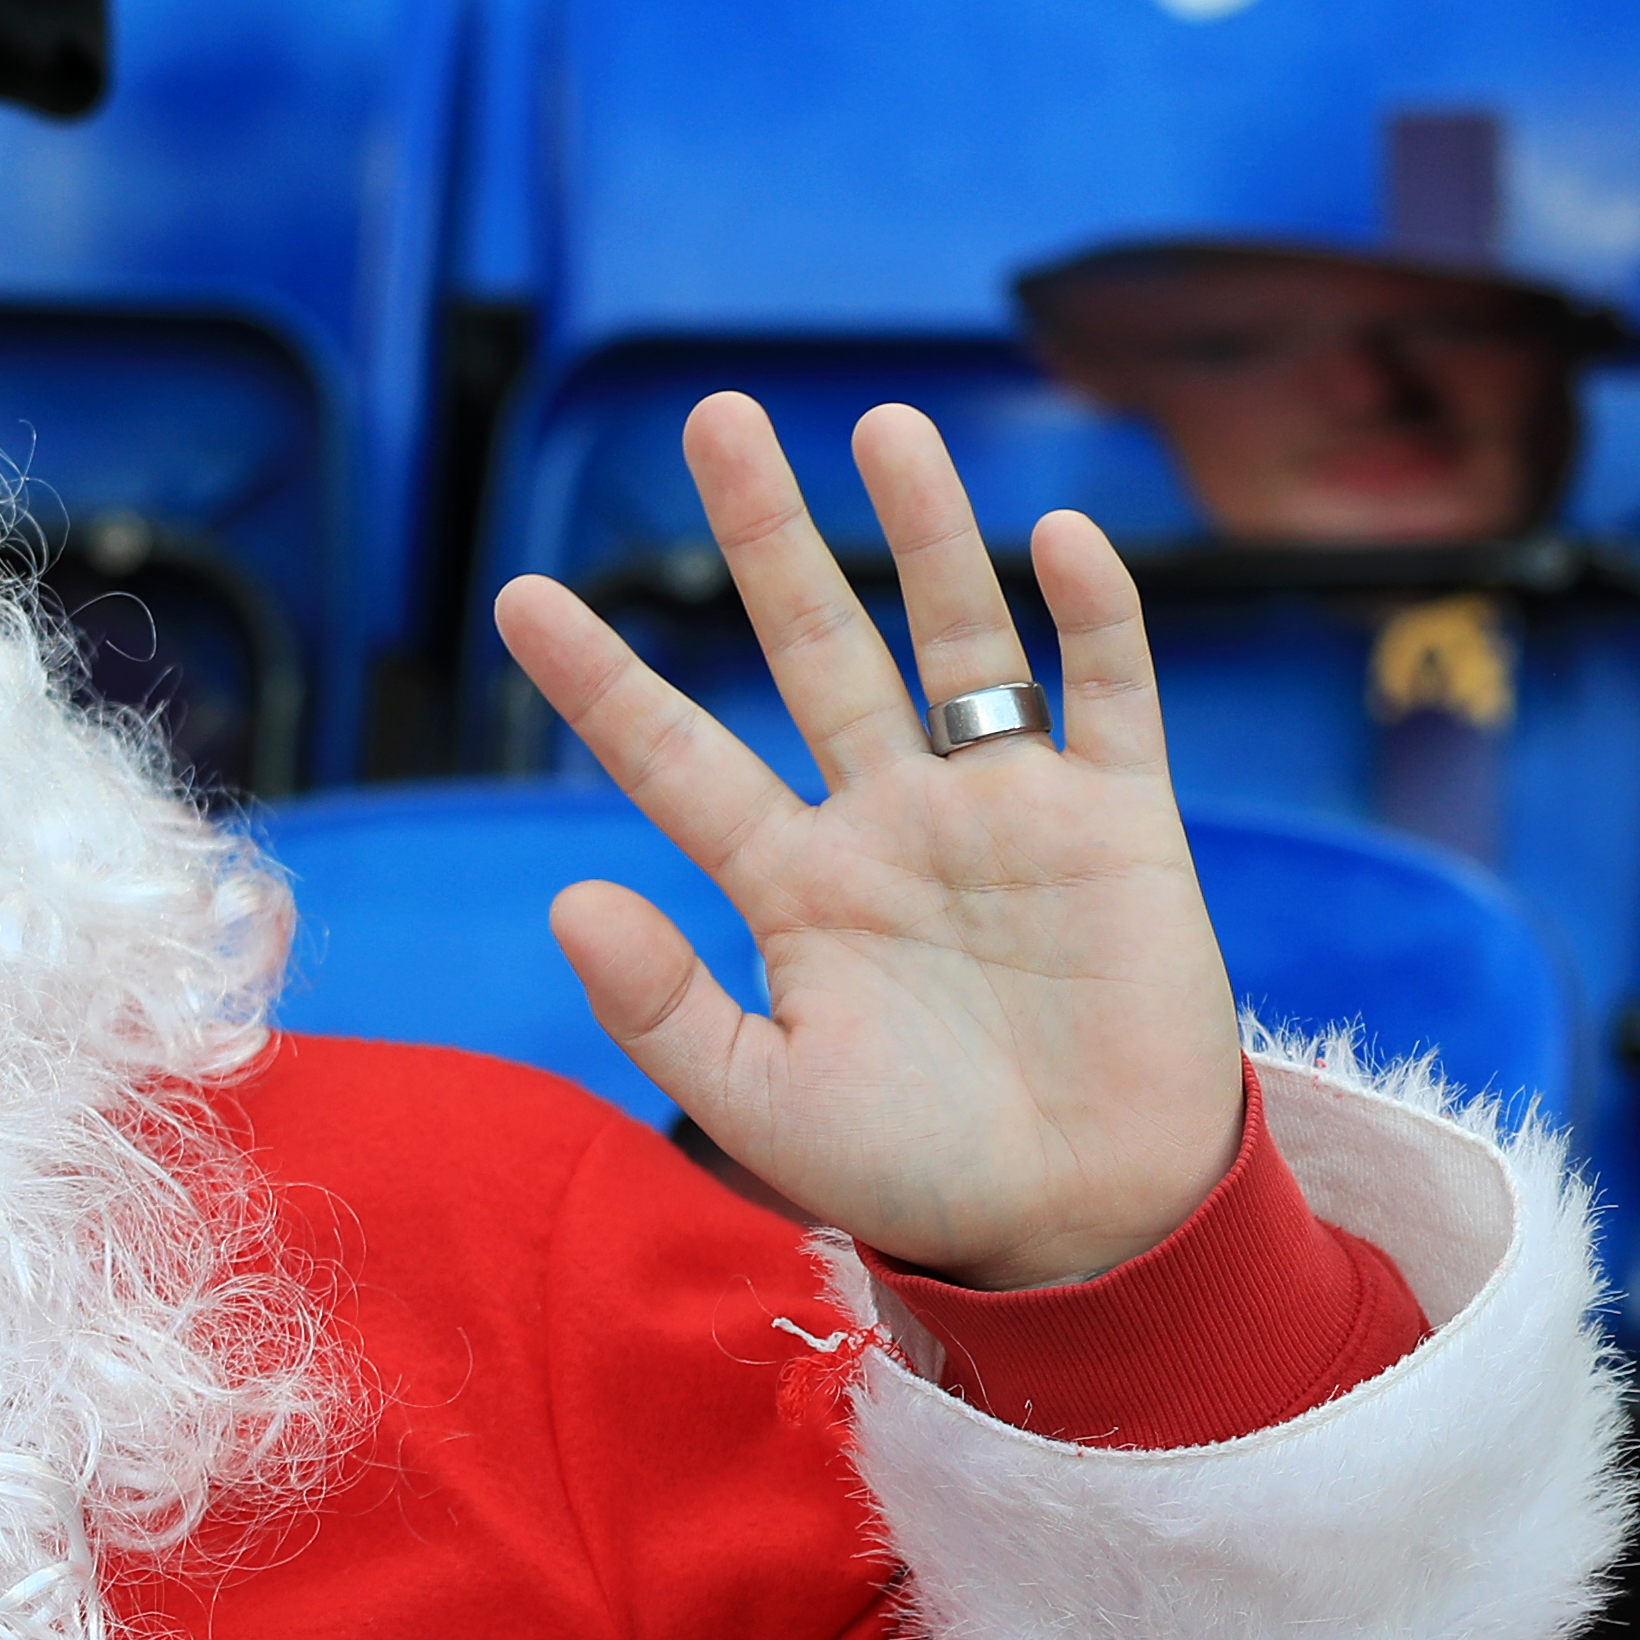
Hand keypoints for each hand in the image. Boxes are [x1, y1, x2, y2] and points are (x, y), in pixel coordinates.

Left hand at [489, 396, 1244, 1289]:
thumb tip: (567, 904)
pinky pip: (1107, 694)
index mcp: (792, 886)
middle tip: (712, 418)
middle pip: (812, 648)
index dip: (603, 679)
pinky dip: (1093, 616)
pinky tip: (1055, 537)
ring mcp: (1004, 811)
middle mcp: (886, 822)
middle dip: (766, 537)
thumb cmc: (916, 1173)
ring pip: (954, 639)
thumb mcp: (763, 1107)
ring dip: (924, 533)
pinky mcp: (1120, 821)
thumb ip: (662, 1011)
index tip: (519, 597)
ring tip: (880, 422)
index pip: (676, 758)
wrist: (1083, 1221)